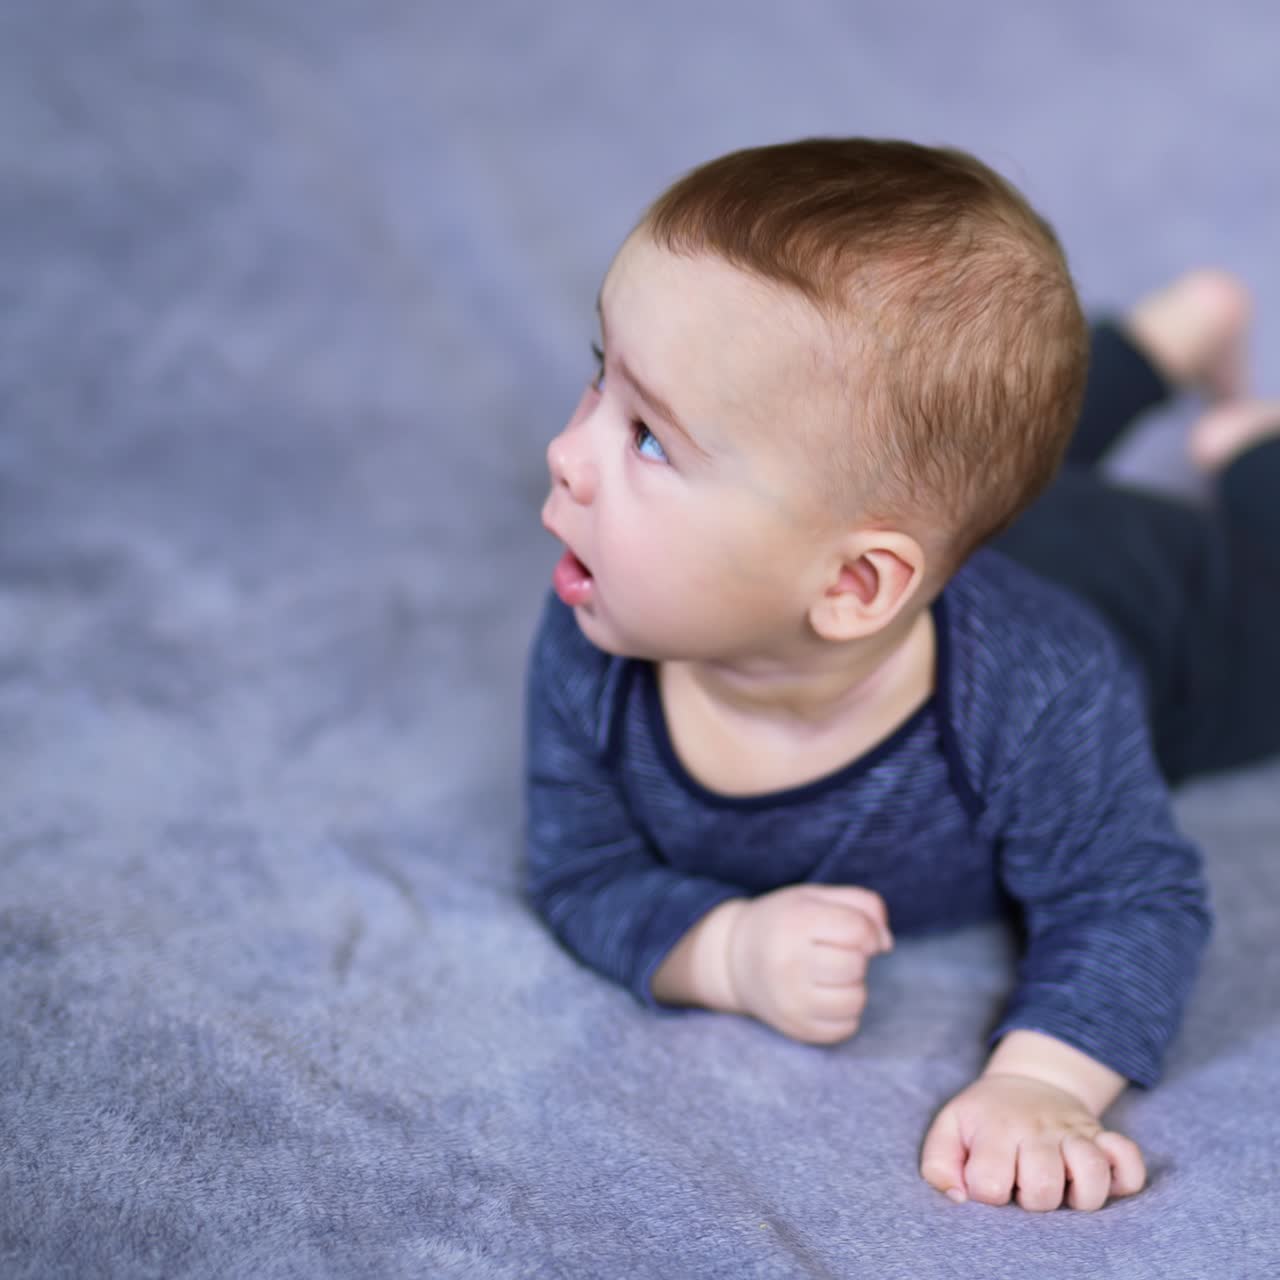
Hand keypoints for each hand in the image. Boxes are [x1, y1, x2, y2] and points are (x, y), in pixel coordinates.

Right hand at [725, 884, 892, 1043]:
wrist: (734, 957)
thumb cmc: (786, 922)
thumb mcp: (817, 897)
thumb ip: (863, 905)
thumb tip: (885, 944)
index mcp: (794, 923)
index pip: (857, 931)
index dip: (867, 930)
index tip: (854, 931)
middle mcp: (788, 964)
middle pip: (856, 966)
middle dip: (855, 956)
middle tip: (833, 951)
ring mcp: (790, 1001)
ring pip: (856, 1000)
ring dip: (853, 986)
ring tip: (830, 974)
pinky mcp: (796, 1028)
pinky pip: (846, 1028)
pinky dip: (845, 1012)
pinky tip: (825, 994)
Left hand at [920, 1072, 1145, 1211]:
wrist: (1028, 1082)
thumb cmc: (985, 1117)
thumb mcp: (949, 1130)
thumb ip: (938, 1166)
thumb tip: (959, 1199)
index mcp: (996, 1130)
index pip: (990, 1184)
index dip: (987, 1194)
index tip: (989, 1182)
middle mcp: (1037, 1130)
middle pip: (1044, 1185)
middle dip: (1033, 1200)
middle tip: (1026, 1186)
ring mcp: (1074, 1132)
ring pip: (1092, 1173)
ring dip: (1081, 1194)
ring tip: (1065, 1188)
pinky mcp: (1104, 1136)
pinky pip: (1130, 1162)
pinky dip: (1125, 1177)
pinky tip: (1103, 1179)